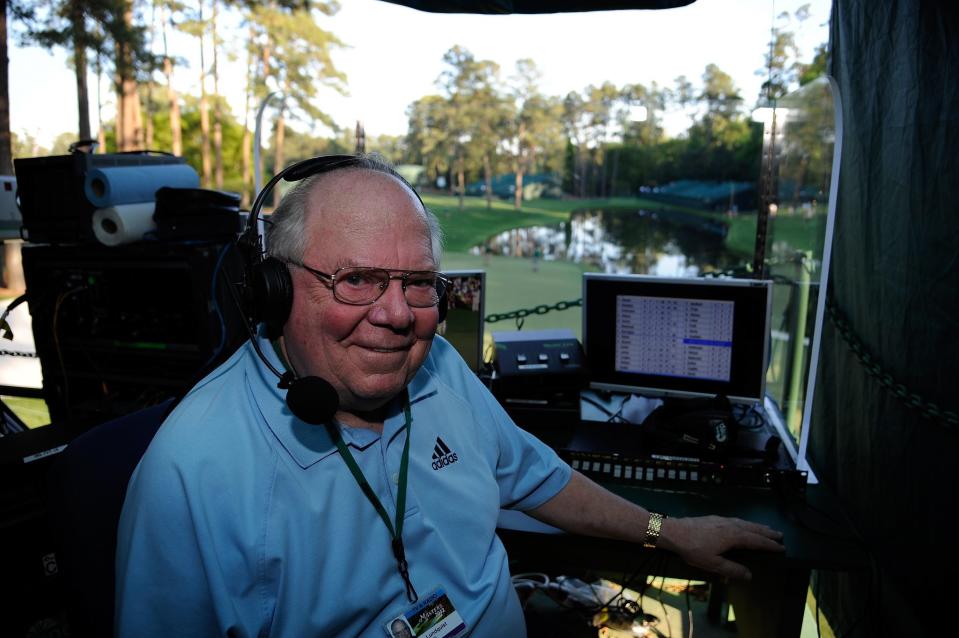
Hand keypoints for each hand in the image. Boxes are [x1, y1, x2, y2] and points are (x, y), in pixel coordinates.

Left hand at [661, 515, 783, 580]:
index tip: (781, 547)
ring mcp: (722, 520)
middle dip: (767, 532)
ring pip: (744, 522)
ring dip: (757, 526)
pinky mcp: (713, 518)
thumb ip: (731, 570)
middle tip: (779, 535)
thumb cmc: (693, 549)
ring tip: (765, 528)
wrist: (674, 532)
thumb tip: (749, 575)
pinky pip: (736, 520)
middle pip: (753, 529)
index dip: (770, 545)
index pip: (756, 541)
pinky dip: (745, 523)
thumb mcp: (712, 564)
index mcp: (733, 536)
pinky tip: (742, 524)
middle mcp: (731, 525)